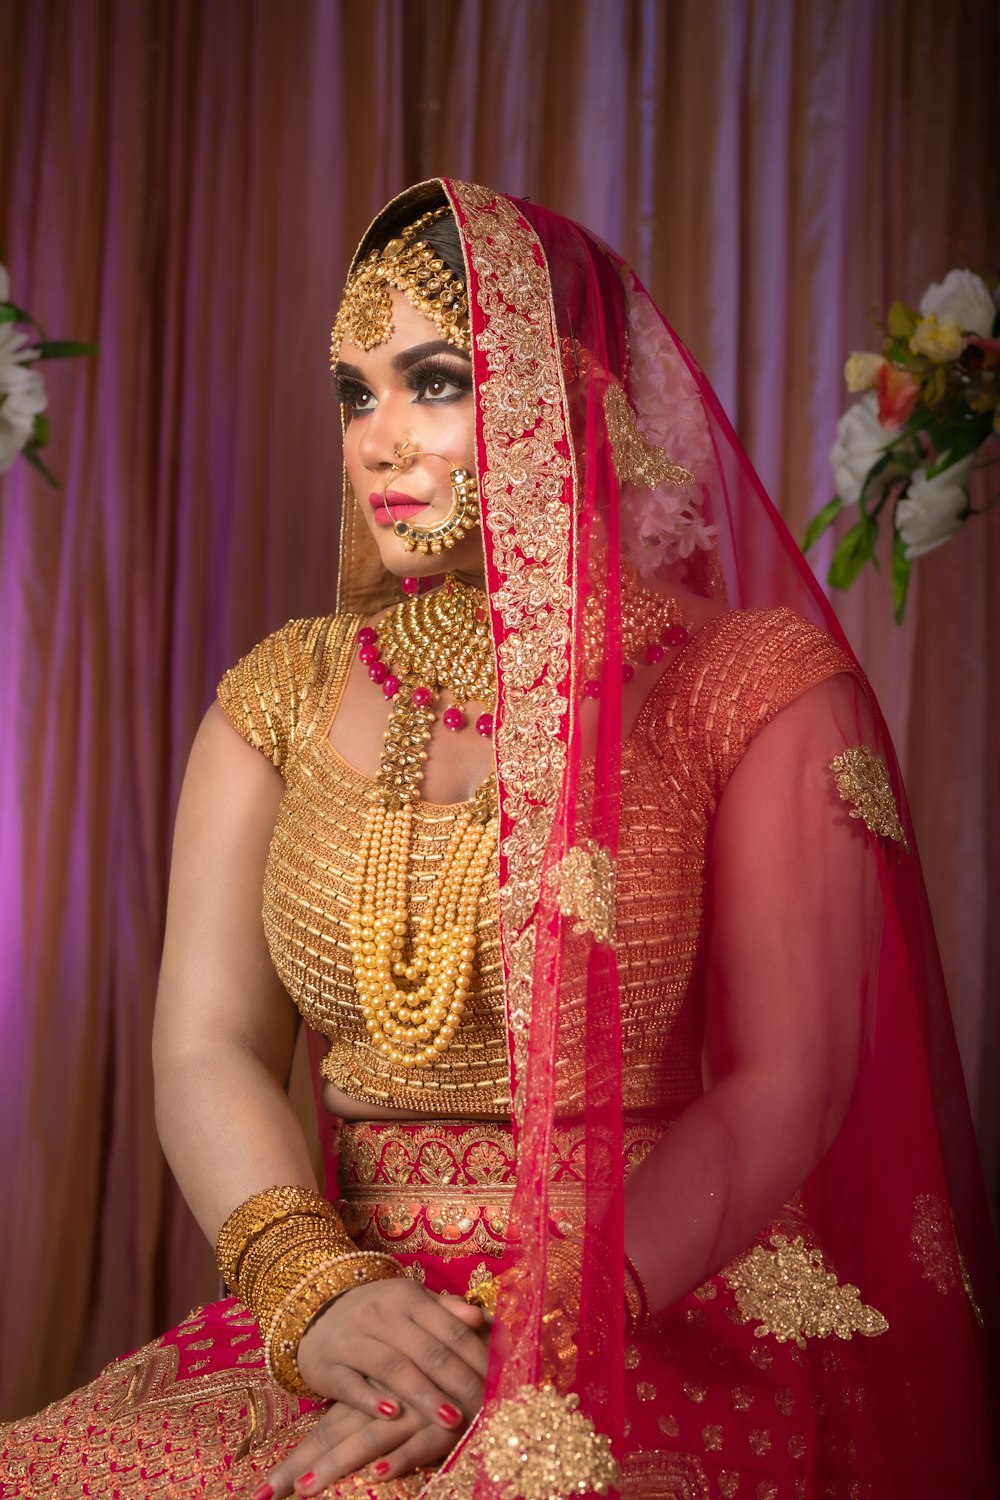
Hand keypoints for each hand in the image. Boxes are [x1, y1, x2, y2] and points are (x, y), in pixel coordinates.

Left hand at [259, 1389, 469, 1497]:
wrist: (497, 1354)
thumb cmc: (452, 1375)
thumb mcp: (413, 1393)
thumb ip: (383, 1415)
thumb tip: (355, 1456)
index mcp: (373, 1401)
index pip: (329, 1432)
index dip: (299, 1459)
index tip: (262, 1491)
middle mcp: (387, 1405)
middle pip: (338, 1438)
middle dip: (303, 1467)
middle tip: (267, 1493)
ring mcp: (415, 1412)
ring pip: (370, 1440)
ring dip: (338, 1464)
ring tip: (306, 1486)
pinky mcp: (448, 1421)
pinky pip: (422, 1442)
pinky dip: (402, 1457)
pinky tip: (380, 1473)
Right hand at [260, 1286, 490, 1496]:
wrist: (317, 1313)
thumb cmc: (378, 1314)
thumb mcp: (412, 1304)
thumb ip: (446, 1312)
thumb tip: (481, 1318)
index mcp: (408, 1298)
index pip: (451, 1329)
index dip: (478, 1356)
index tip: (500, 1382)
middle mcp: (380, 1315)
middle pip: (427, 1351)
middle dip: (458, 1381)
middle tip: (484, 1408)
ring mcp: (351, 1339)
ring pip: (392, 1367)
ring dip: (423, 1394)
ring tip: (450, 1419)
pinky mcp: (326, 1365)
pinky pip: (350, 1383)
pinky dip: (371, 1400)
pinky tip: (392, 1415)